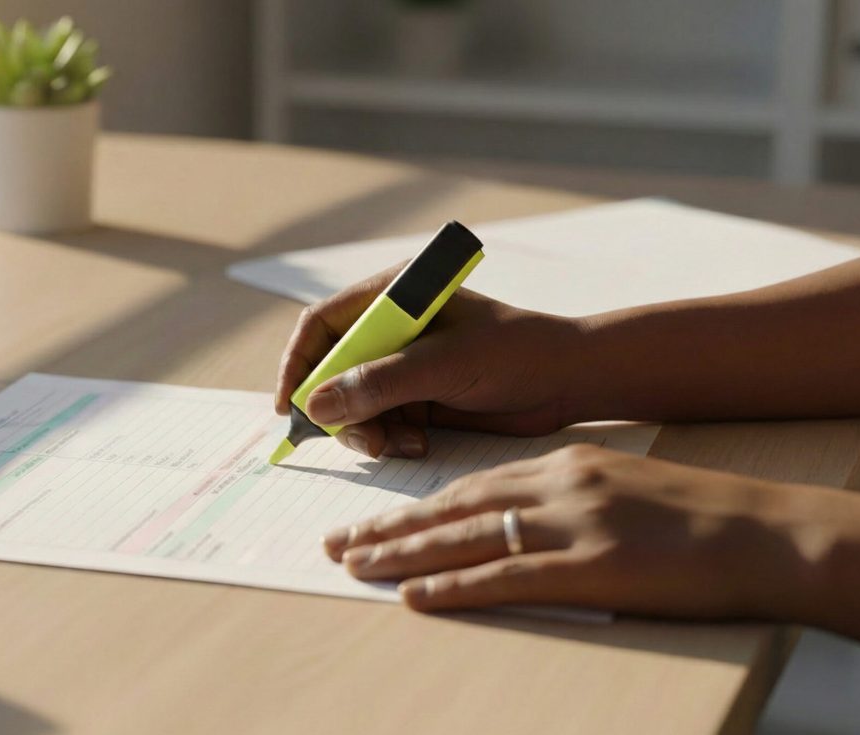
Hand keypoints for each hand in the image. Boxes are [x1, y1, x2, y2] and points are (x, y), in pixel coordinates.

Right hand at [275, 263, 585, 458]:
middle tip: (360, 439)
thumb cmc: (514, 353)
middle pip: (331, 369)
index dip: (299, 363)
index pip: (322, 324)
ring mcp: (403, 364)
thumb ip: (379, 383)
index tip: (290, 405)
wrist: (569, 382)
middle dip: (337, 408)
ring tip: (396, 444)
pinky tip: (418, 444)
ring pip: (352, 403)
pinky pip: (380, 422)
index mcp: (393, 296)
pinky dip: (389, 438)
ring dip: (366, 429)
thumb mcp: (443, 365)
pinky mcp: (418, 397)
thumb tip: (316, 406)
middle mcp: (391, 328)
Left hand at [321, 444, 814, 618]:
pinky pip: (503, 577)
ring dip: (402, 554)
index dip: (418, 506)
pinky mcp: (590, 567)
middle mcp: (559, 485)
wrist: (769, 533)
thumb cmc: (704, 520)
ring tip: (354, 566)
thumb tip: (522, 527)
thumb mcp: (627, 491)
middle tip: (337, 542)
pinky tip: (414, 596)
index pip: (472, 485)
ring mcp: (572, 525)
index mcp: (567, 465)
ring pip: (464, 538)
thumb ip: (572, 503)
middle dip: (390, 526)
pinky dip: (452, 588)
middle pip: (453, 507)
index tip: (377, 519)